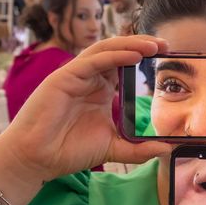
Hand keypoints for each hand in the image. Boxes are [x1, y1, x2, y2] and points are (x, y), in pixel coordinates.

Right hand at [0, 35, 171, 181]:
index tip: (168, 59)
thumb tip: (166, 150)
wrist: (37, 159)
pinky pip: (92, 60)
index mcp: (101, 90)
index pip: (126, 66)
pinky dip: (114, 55)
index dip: (146, 60)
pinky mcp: (64, 78)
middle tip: (166, 46)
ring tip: (154, 46)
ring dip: (131, 44)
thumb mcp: (113, 148)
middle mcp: (90, 79)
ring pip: (106, 50)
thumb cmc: (68, 150)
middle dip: (143, 45)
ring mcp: (76, 76)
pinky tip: (134, 55)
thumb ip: (138, 149)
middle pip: (118, 52)